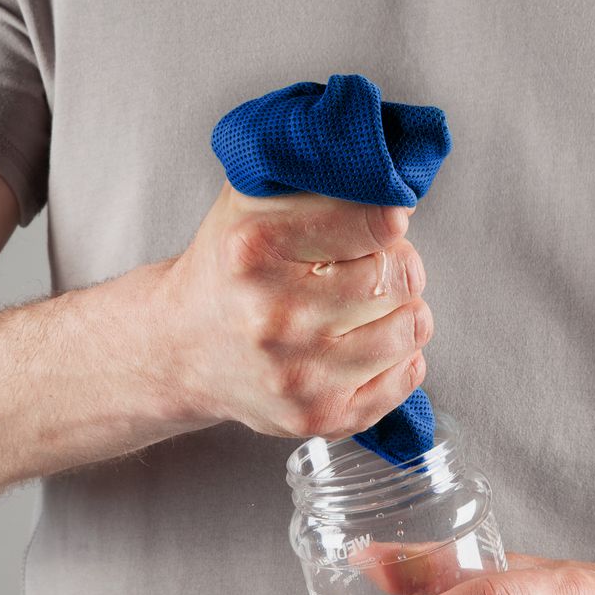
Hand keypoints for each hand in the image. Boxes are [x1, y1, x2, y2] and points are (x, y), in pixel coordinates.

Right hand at [158, 182, 430, 437]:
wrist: (181, 349)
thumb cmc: (228, 271)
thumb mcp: (251, 203)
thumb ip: (315, 178)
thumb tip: (391, 185)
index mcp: (254, 250)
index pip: (378, 223)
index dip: (388, 219)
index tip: (383, 223)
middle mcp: (274, 317)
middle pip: (400, 275)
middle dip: (396, 263)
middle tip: (371, 266)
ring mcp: (298, 374)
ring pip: (412, 326)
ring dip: (403, 310)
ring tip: (371, 306)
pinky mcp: (319, 415)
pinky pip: (408, 377)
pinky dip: (400, 356)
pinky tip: (367, 343)